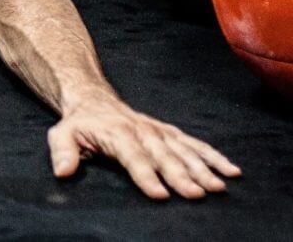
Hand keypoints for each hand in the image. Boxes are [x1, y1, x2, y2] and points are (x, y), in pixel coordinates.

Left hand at [47, 96, 240, 198]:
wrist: (93, 99)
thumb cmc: (78, 123)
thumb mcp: (61, 134)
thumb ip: (62, 152)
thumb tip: (63, 172)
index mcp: (118, 133)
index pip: (134, 157)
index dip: (146, 176)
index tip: (160, 194)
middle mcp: (143, 131)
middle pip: (164, 156)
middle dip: (182, 176)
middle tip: (198, 194)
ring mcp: (159, 131)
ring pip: (184, 150)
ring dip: (203, 168)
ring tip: (220, 186)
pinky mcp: (169, 132)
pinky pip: (195, 144)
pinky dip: (213, 156)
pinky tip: (231, 171)